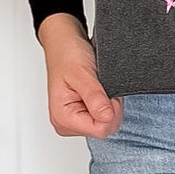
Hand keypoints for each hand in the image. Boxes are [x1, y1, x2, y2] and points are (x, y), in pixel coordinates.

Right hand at [38, 14, 122, 137]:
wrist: (64, 43)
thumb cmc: (68, 55)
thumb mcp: (83, 74)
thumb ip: (95, 98)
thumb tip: (107, 117)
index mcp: (62, 118)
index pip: (100, 130)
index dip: (111, 110)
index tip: (106, 91)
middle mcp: (65, 123)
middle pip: (104, 128)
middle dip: (110, 107)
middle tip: (102, 86)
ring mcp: (73, 121)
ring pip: (105, 123)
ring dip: (108, 104)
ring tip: (98, 86)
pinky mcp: (81, 115)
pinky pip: (103, 117)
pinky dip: (106, 103)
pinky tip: (98, 91)